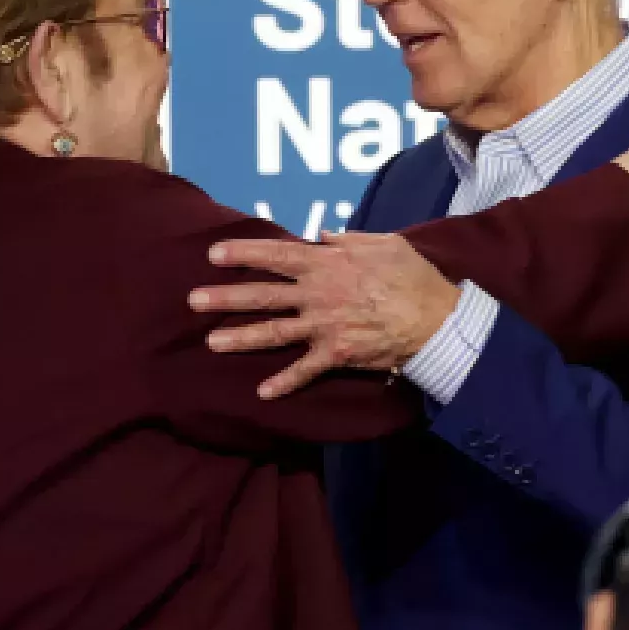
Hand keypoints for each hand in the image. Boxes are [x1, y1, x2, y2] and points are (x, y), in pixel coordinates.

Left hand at [187, 231, 459, 399]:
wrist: (436, 318)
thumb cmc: (413, 276)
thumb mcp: (383, 243)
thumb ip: (348, 239)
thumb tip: (323, 236)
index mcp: (326, 263)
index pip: (275, 255)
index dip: (243, 253)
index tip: (214, 254)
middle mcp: (317, 294)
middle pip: (262, 295)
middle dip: (224, 297)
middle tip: (192, 300)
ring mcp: (324, 326)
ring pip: (273, 332)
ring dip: (240, 337)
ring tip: (211, 342)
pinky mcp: (336, 354)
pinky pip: (305, 370)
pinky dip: (284, 383)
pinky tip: (262, 393)